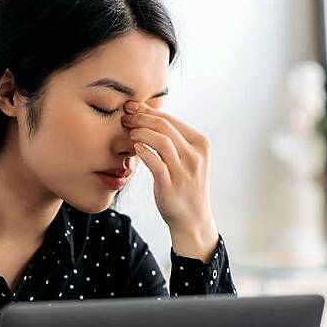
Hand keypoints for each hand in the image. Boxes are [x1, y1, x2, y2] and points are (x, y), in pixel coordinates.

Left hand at [121, 101, 220, 260]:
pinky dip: (144, 152)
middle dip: (141, 119)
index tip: (132, 108)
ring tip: (130, 133)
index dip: (148, 112)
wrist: (192, 218)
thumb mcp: (187, 158)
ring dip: (141, 133)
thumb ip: (173, 139)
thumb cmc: (185, 184)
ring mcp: (184, 171)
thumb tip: (147, 115)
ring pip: (161, 141)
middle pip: (165, 127)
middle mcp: (195, 156)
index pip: (171, 120)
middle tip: (125, 118)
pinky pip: (155, 163)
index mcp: (201, 144)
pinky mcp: (171, 185)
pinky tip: (135, 149)